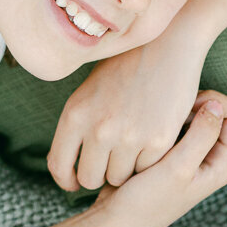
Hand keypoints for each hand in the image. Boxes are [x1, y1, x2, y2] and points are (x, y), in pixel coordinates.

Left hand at [47, 41, 203, 192]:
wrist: (167, 43)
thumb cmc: (126, 64)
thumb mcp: (89, 90)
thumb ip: (77, 125)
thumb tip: (67, 165)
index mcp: (75, 113)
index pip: (58, 165)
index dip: (66, 180)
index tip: (74, 183)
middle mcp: (98, 128)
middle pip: (90, 178)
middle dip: (99, 174)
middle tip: (110, 161)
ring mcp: (129, 136)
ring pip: (119, 178)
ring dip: (124, 168)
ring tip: (133, 145)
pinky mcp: (158, 140)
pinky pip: (146, 169)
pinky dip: (148, 161)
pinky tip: (152, 140)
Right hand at [91, 91, 226, 226]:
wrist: (114, 221)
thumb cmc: (145, 203)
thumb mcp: (177, 169)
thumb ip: (201, 136)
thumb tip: (218, 104)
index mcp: (222, 164)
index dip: (216, 102)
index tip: (187, 105)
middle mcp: (211, 159)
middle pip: (219, 112)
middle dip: (196, 104)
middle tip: (169, 110)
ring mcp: (191, 155)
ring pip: (196, 116)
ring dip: (179, 111)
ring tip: (157, 118)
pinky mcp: (172, 153)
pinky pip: (177, 125)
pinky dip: (166, 119)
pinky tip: (148, 125)